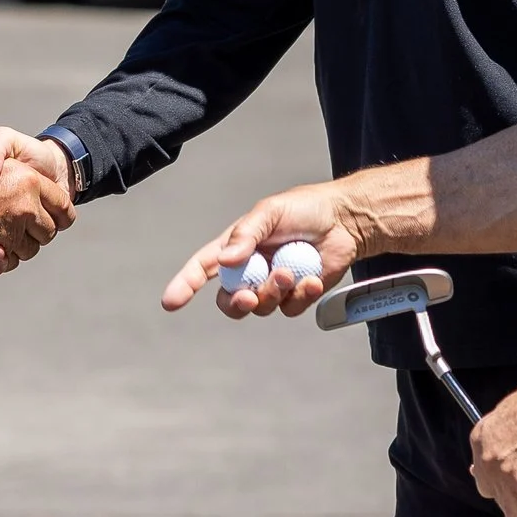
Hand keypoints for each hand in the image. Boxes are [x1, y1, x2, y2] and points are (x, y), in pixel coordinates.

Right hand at [161, 180, 361, 317]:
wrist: (346, 220)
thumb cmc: (304, 208)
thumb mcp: (270, 212)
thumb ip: (247, 234)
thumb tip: (226, 259)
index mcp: (237, 247)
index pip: (203, 268)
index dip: (185, 285)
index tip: (170, 302)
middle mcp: (252, 269)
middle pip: (230, 300)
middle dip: (237, 303)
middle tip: (250, 296)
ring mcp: (274, 285)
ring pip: (262, 306)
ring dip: (274, 292)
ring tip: (291, 273)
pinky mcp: (298, 296)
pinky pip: (290, 308)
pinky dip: (300, 296)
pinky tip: (312, 278)